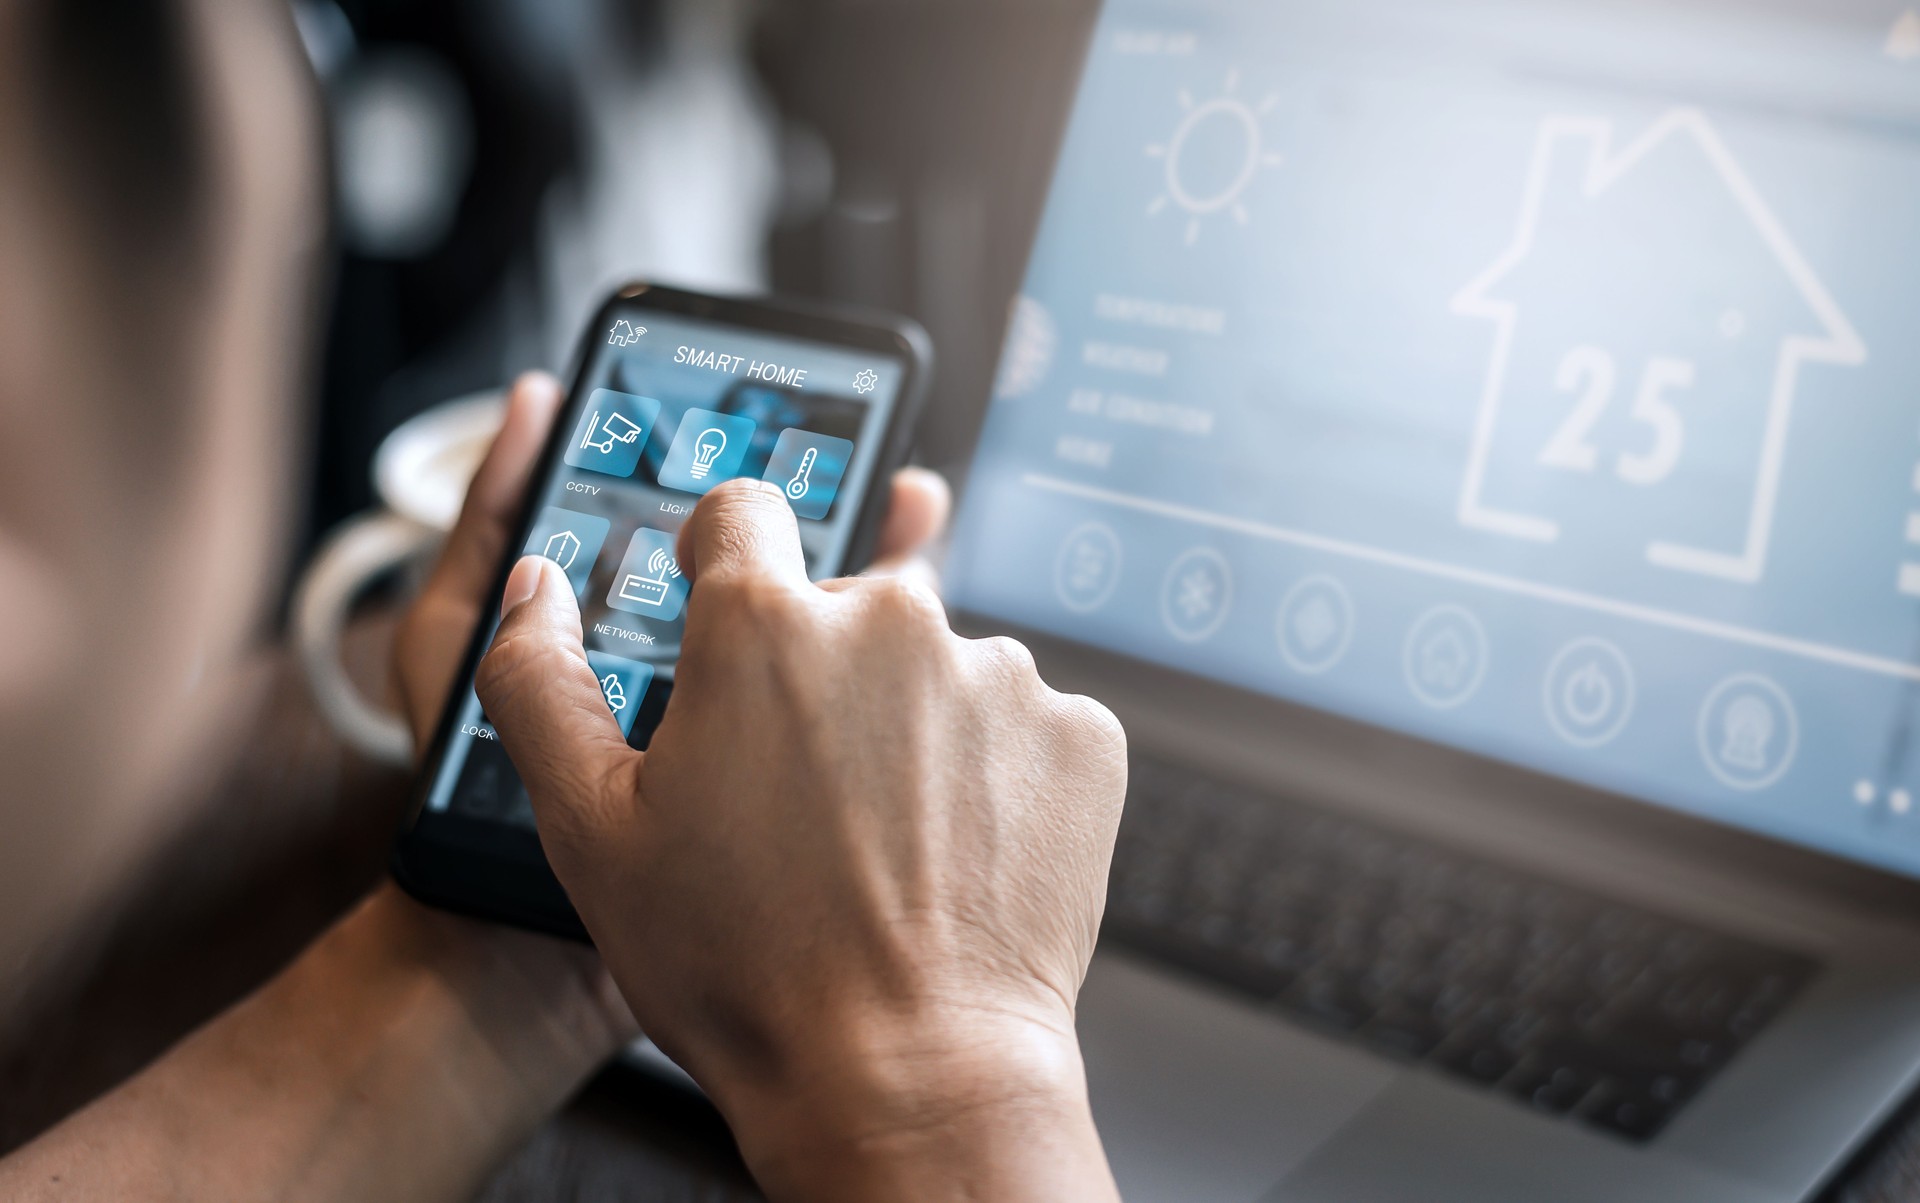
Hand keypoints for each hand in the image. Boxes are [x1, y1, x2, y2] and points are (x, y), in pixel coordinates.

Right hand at [387, 372, 955, 1064]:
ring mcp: (1002, 677)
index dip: (723, 559)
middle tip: (800, 795)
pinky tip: (956, 854)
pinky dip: (996, 774)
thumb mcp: (591, 831)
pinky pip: (1023, 725)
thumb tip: (535, 587)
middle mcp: (893, 623)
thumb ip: (539, 683)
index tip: (726, 602)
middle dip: (820, 677)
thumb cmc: (744, 966)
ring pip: (938, 671)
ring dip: (911, 729)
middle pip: (847, 607)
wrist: (907, 1078)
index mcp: (765, 626)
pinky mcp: (1082, 737)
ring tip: (882, 843)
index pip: (743, 514)